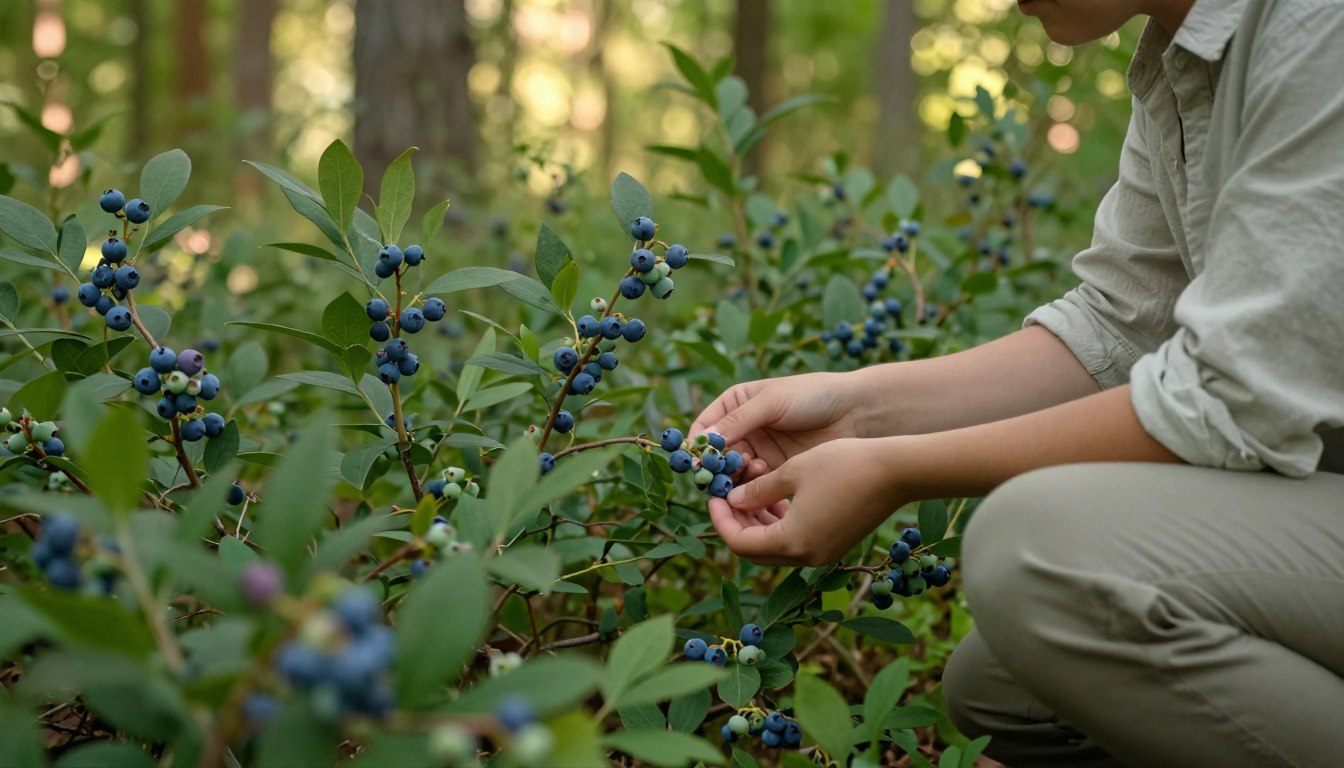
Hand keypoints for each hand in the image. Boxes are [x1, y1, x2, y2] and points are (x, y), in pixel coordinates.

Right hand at [690, 372, 864, 475]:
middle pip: (716, 454)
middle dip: (716, 465)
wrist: (856, 412)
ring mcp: (760, 451)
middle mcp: (744, 429)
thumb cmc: (813, 395)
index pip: (705, 426)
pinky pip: (754, 485)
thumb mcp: (771, 402)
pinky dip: (752, 487)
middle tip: (719, 475)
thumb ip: (737, 422)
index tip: (697, 460)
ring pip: (733, 472)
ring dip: (735, 476)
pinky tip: (762, 479)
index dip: (698, 444)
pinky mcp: (777, 471)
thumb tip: (702, 443)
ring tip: (750, 469)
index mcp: (736, 404)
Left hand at [708, 437, 904, 566]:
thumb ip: (758, 490)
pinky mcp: (835, 545)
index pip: (739, 544)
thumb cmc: (843, 464)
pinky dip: (780, 525)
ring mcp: (824, 554)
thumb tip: (733, 500)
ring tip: (749, 494)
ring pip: (776, 549)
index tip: (713, 496)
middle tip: (726, 497)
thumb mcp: (792, 471)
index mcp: (793, 542)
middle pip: (755, 551)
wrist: (897, 472)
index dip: (721, 520)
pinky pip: (796, 542)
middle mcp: (807, 557)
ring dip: (758, 525)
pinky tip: (776, 499)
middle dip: (737, 524)